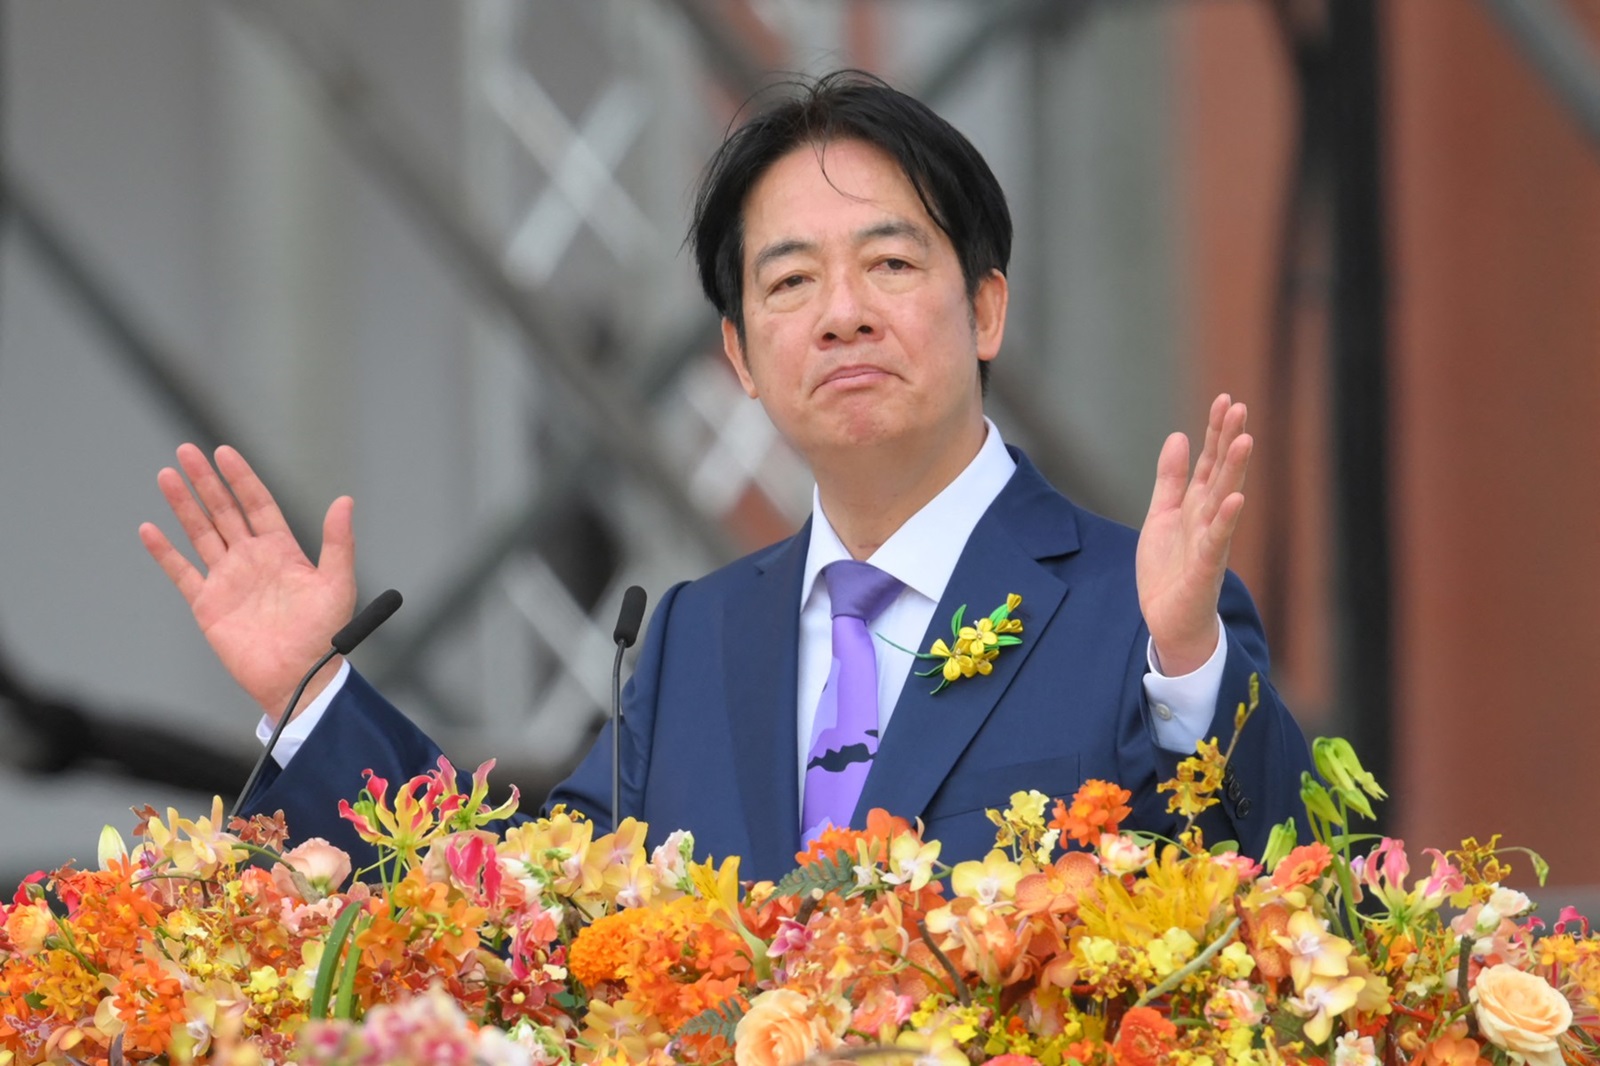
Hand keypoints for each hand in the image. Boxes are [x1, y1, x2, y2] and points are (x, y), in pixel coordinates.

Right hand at [139, 444, 357, 719]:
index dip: (241, 478)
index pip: (257, 504)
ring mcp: (228, 580)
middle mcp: (252, 560)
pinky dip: (165, 552)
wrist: (298, 677)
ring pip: (200, 534)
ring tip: (168, 475)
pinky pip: (182, 572)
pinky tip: (150, 529)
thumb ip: (338, 542)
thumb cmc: (323, 635)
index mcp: (282, 551)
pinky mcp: (208, 604)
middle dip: (206, 481)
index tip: (225, 452)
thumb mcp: (337, 584)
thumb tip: (345, 499)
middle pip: (224, 511)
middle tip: (187, 451)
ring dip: (184, 505)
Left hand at [1135, 394, 1251, 675]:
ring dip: (1234, 471)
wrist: (1169, 620)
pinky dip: (1226, 520)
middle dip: (1229, 440)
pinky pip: (1217, 541)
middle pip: (1221, 473)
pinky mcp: (1204, 568)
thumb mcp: (1162, 515)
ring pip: (1224, 500)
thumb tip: (1177, 436)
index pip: (1210, 461)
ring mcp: (1210, 542)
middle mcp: (1209, 519)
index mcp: (1197, 505)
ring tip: (1244, 440)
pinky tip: (1236, 498)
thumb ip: (1170, 479)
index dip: (1216, 432)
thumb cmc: (1170, 570)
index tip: (1225, 399)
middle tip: (1239, 406)